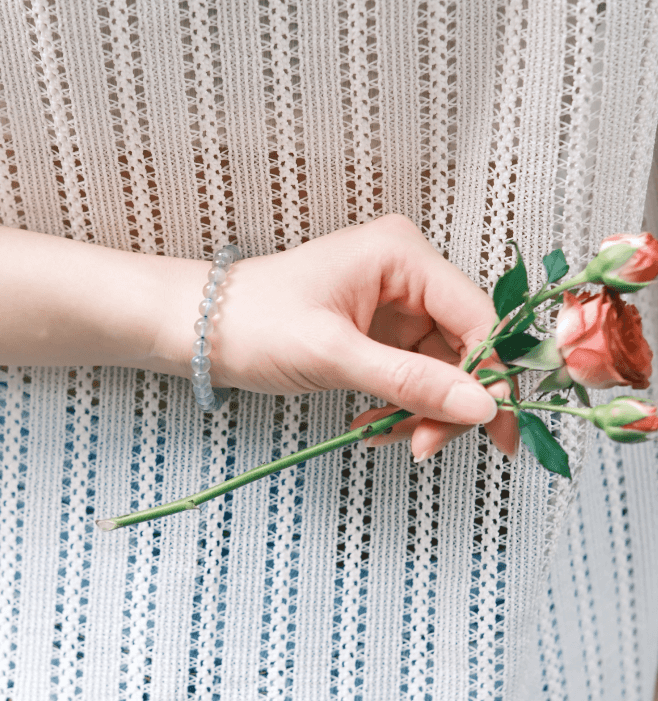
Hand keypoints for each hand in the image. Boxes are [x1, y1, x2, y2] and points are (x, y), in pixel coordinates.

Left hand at [204, 215, 518, 460]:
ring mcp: (395, 302)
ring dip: (422, 409)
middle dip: (450, 401)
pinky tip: (374, 422)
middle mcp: (406, 272)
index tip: (495, 430)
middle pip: (464, 344)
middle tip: (423, 445)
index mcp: (401, 254)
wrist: (206, 330)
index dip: (491, 375)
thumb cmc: (256, 323)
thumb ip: (409, 380)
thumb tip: (481, 407)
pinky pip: (413, 372)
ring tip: (385, 434)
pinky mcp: (381, 329)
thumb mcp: (333, 353)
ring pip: (442, 366)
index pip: (475, 315)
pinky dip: (401, 404)